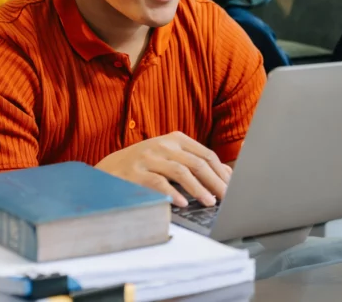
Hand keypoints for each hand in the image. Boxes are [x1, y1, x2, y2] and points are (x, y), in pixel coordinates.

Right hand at [94, 131, 233, 207]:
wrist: (109, 168)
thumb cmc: (145, 165)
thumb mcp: (170, 157)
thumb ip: (194, 163)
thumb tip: (225, 175)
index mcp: (175, 139)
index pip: (206, 154)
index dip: (221, 172)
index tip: (232, 187)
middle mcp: (163, 145)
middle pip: (197, 163)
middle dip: (215, 182)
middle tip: (226, 198)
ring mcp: (148, 158)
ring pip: (181, 172)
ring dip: (198, 189)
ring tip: (209, 202)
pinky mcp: (135, 173)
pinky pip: (159, 183)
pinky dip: (173, 194)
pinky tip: (183, 203)